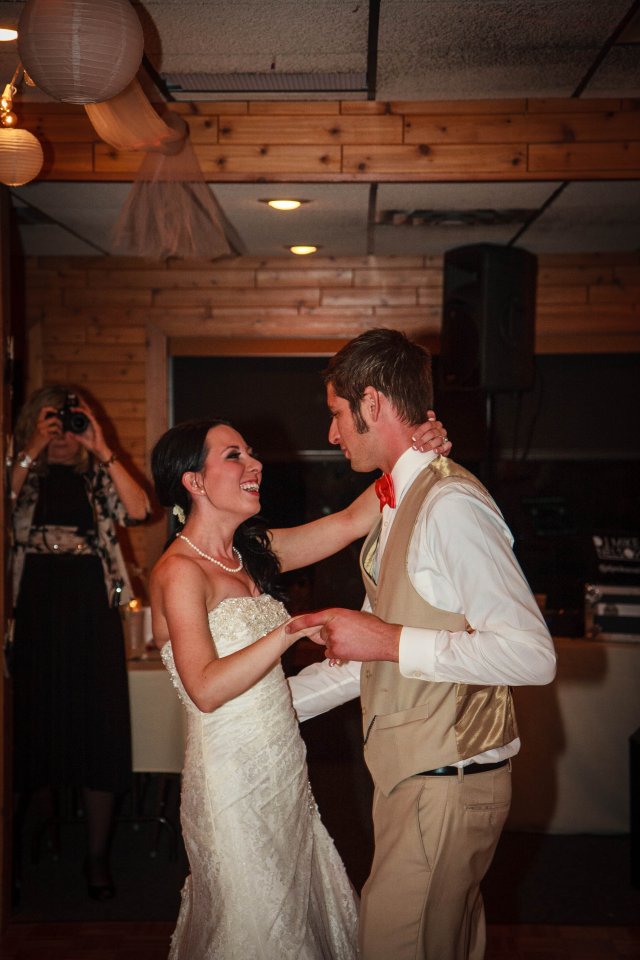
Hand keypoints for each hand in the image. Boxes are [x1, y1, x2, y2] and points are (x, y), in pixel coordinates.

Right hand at [27, 405, 63, 455]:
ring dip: (61, 430)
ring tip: (60, 432)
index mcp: (38, 421)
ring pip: (56, 426)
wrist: (32, 447)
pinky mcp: (46, 436)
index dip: (51, 408)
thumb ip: (47, 423)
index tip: (57, 410)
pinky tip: (57, 437)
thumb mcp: (40, 428)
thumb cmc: (37, 438)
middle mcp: (40, 424)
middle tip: (62, 426)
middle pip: (54, 418)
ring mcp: (42, 430)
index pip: (43, 410)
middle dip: (60, 422)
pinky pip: (56, 434)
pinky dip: (59, 436)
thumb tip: (58, 418)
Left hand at [71, 400, 109, 458]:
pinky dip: (87, 415)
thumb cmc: (93, 446)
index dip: (78, 411)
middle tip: (74, 402)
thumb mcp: (81, 440)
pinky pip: (92, 419)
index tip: (71, 409)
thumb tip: (68, 433)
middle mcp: (93, 424)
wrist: (99, 451)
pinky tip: (82, 412)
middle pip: (87, 412)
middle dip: (81, 406)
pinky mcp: (97, 427)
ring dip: (82, 409)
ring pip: (89, 414)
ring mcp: (95, 425)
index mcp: (89, 426)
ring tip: (75, 407)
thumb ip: (75, 437)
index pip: (84, 416)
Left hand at [286, 608, 400, 662]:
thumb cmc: (372, 627)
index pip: (310, 618)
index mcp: (334, 613)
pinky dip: (339, 654)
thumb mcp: (352, 616)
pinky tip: (352, 649)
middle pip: (322, 634)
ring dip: (337, 645)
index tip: (286, 628)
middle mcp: (331, 626)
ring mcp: (333, 639)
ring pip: (327, 645)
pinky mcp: (336, 651)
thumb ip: (338, 620)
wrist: (384, 639)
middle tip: (349, 634)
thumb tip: (328, 626)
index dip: (297, 624)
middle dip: (331, 636)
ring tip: (353, 641)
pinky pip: (331, 654)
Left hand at [411, 409, 450, 455]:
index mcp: (433, 424)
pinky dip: (442, 448)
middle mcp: (439, 429)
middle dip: (422, 440)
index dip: (420, 431)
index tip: (413, 438)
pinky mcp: (447, 446)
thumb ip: (419, 420)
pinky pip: (448, 445)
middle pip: (432, 433)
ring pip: (439, 440)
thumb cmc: (419, 438)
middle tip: (415, 446)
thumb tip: (428, 412)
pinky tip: (435, 451)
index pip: (429, 424)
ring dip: (429, 445)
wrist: (423, 449)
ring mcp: (444, 437)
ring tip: (421, 449)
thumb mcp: (416, 429)